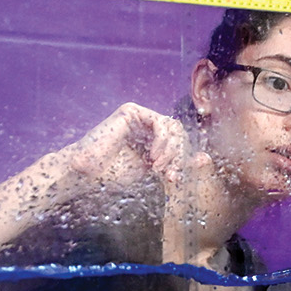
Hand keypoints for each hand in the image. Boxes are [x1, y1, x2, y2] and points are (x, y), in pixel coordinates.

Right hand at [54, 102, 207, 199]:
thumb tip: (203, 159)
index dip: (180, 159)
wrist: (88, 173)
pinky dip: (162, 142)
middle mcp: (145, 124)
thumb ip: (173, 162)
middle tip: (166, 173)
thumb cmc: (113, 175)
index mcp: (150, 138)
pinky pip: (160, 122)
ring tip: (156, 167)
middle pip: (178, 132)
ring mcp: (139, 116)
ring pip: (172, 127)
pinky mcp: (131, 111)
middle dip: (177, 154)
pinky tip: (152, 157)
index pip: (178, 141)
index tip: (173, 178)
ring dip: (169, 150)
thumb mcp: (152, 170)